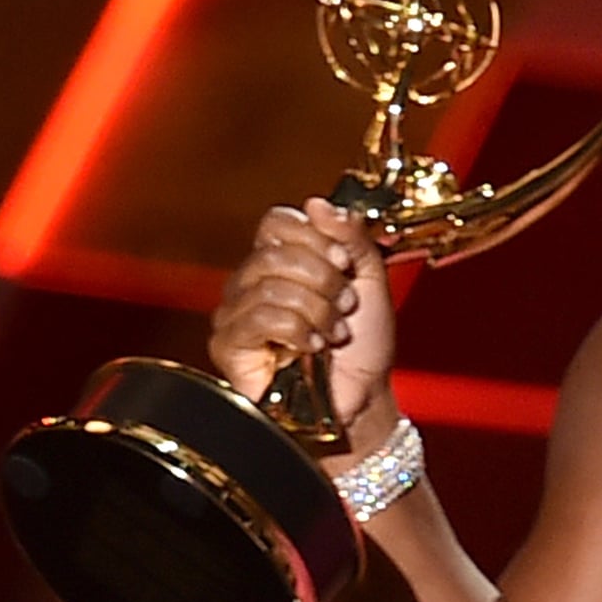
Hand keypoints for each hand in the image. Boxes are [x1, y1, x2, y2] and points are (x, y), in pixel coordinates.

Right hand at [209, 197, 396, 442]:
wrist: (362, 399)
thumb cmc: (364, 346)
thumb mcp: (372, 283)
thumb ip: (353, 238)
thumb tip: (317, 202)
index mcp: (285, 260)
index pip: (278, 221)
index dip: (314, 236)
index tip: (345, 261)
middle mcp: (253, 282)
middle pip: (272, 252)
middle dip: (322, 278)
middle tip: (346, 305)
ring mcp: (236, 314)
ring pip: (268, 284)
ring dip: (316, 309)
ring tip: (334, 333)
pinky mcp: (229, 347)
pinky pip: (256, 317)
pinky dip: (295, 329)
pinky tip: (312, 347)